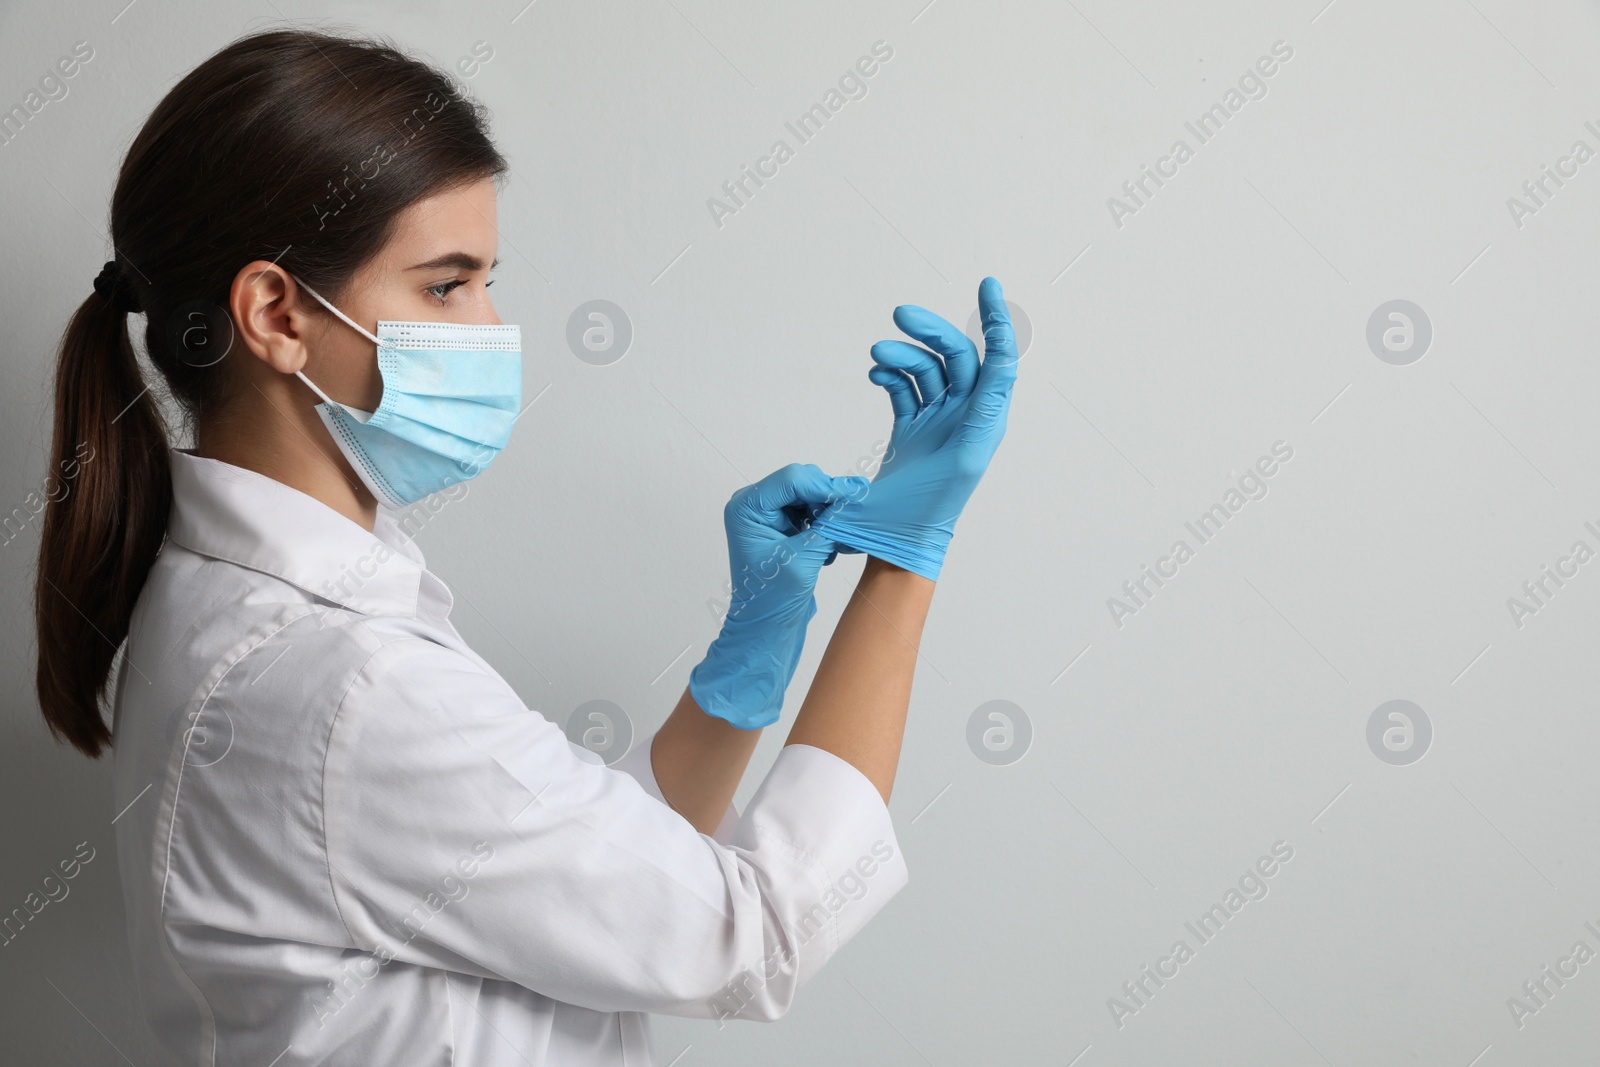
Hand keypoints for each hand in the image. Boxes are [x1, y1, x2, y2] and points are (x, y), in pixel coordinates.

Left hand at [689, 463, 866, 729]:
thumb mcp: (801, 561)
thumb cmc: (771, 601)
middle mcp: (755, 506)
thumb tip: (852, 500)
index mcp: (747, 508)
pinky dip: (828, 524)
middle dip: (830, 497)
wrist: (765, 630)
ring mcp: (769, 515)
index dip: (825, 486)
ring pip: (812, 495)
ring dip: (831, 512)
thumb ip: (825, 527)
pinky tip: (836, 545)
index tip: (856, 495)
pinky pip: (814, 512)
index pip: (792, 480)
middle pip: (803, 482)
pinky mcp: (784, 527)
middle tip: (855, 514)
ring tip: (845, 535)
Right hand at [812, 276, 1019, 580]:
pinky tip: (875, 374)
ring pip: (925, 371)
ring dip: (902, 356)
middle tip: (901, 314)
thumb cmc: (926, 511)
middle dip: (929, 331)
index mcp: (984, 422)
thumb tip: (1005, 360)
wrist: (895, 542)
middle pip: (955, 356)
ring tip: (876, 356)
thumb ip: (984, 408)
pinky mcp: (912, 431)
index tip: (989, 285)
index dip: (998, 320)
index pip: (999, 359)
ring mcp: (937, 423)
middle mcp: (965, 419)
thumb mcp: (965, 456)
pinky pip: (904, 389)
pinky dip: (890, 376)